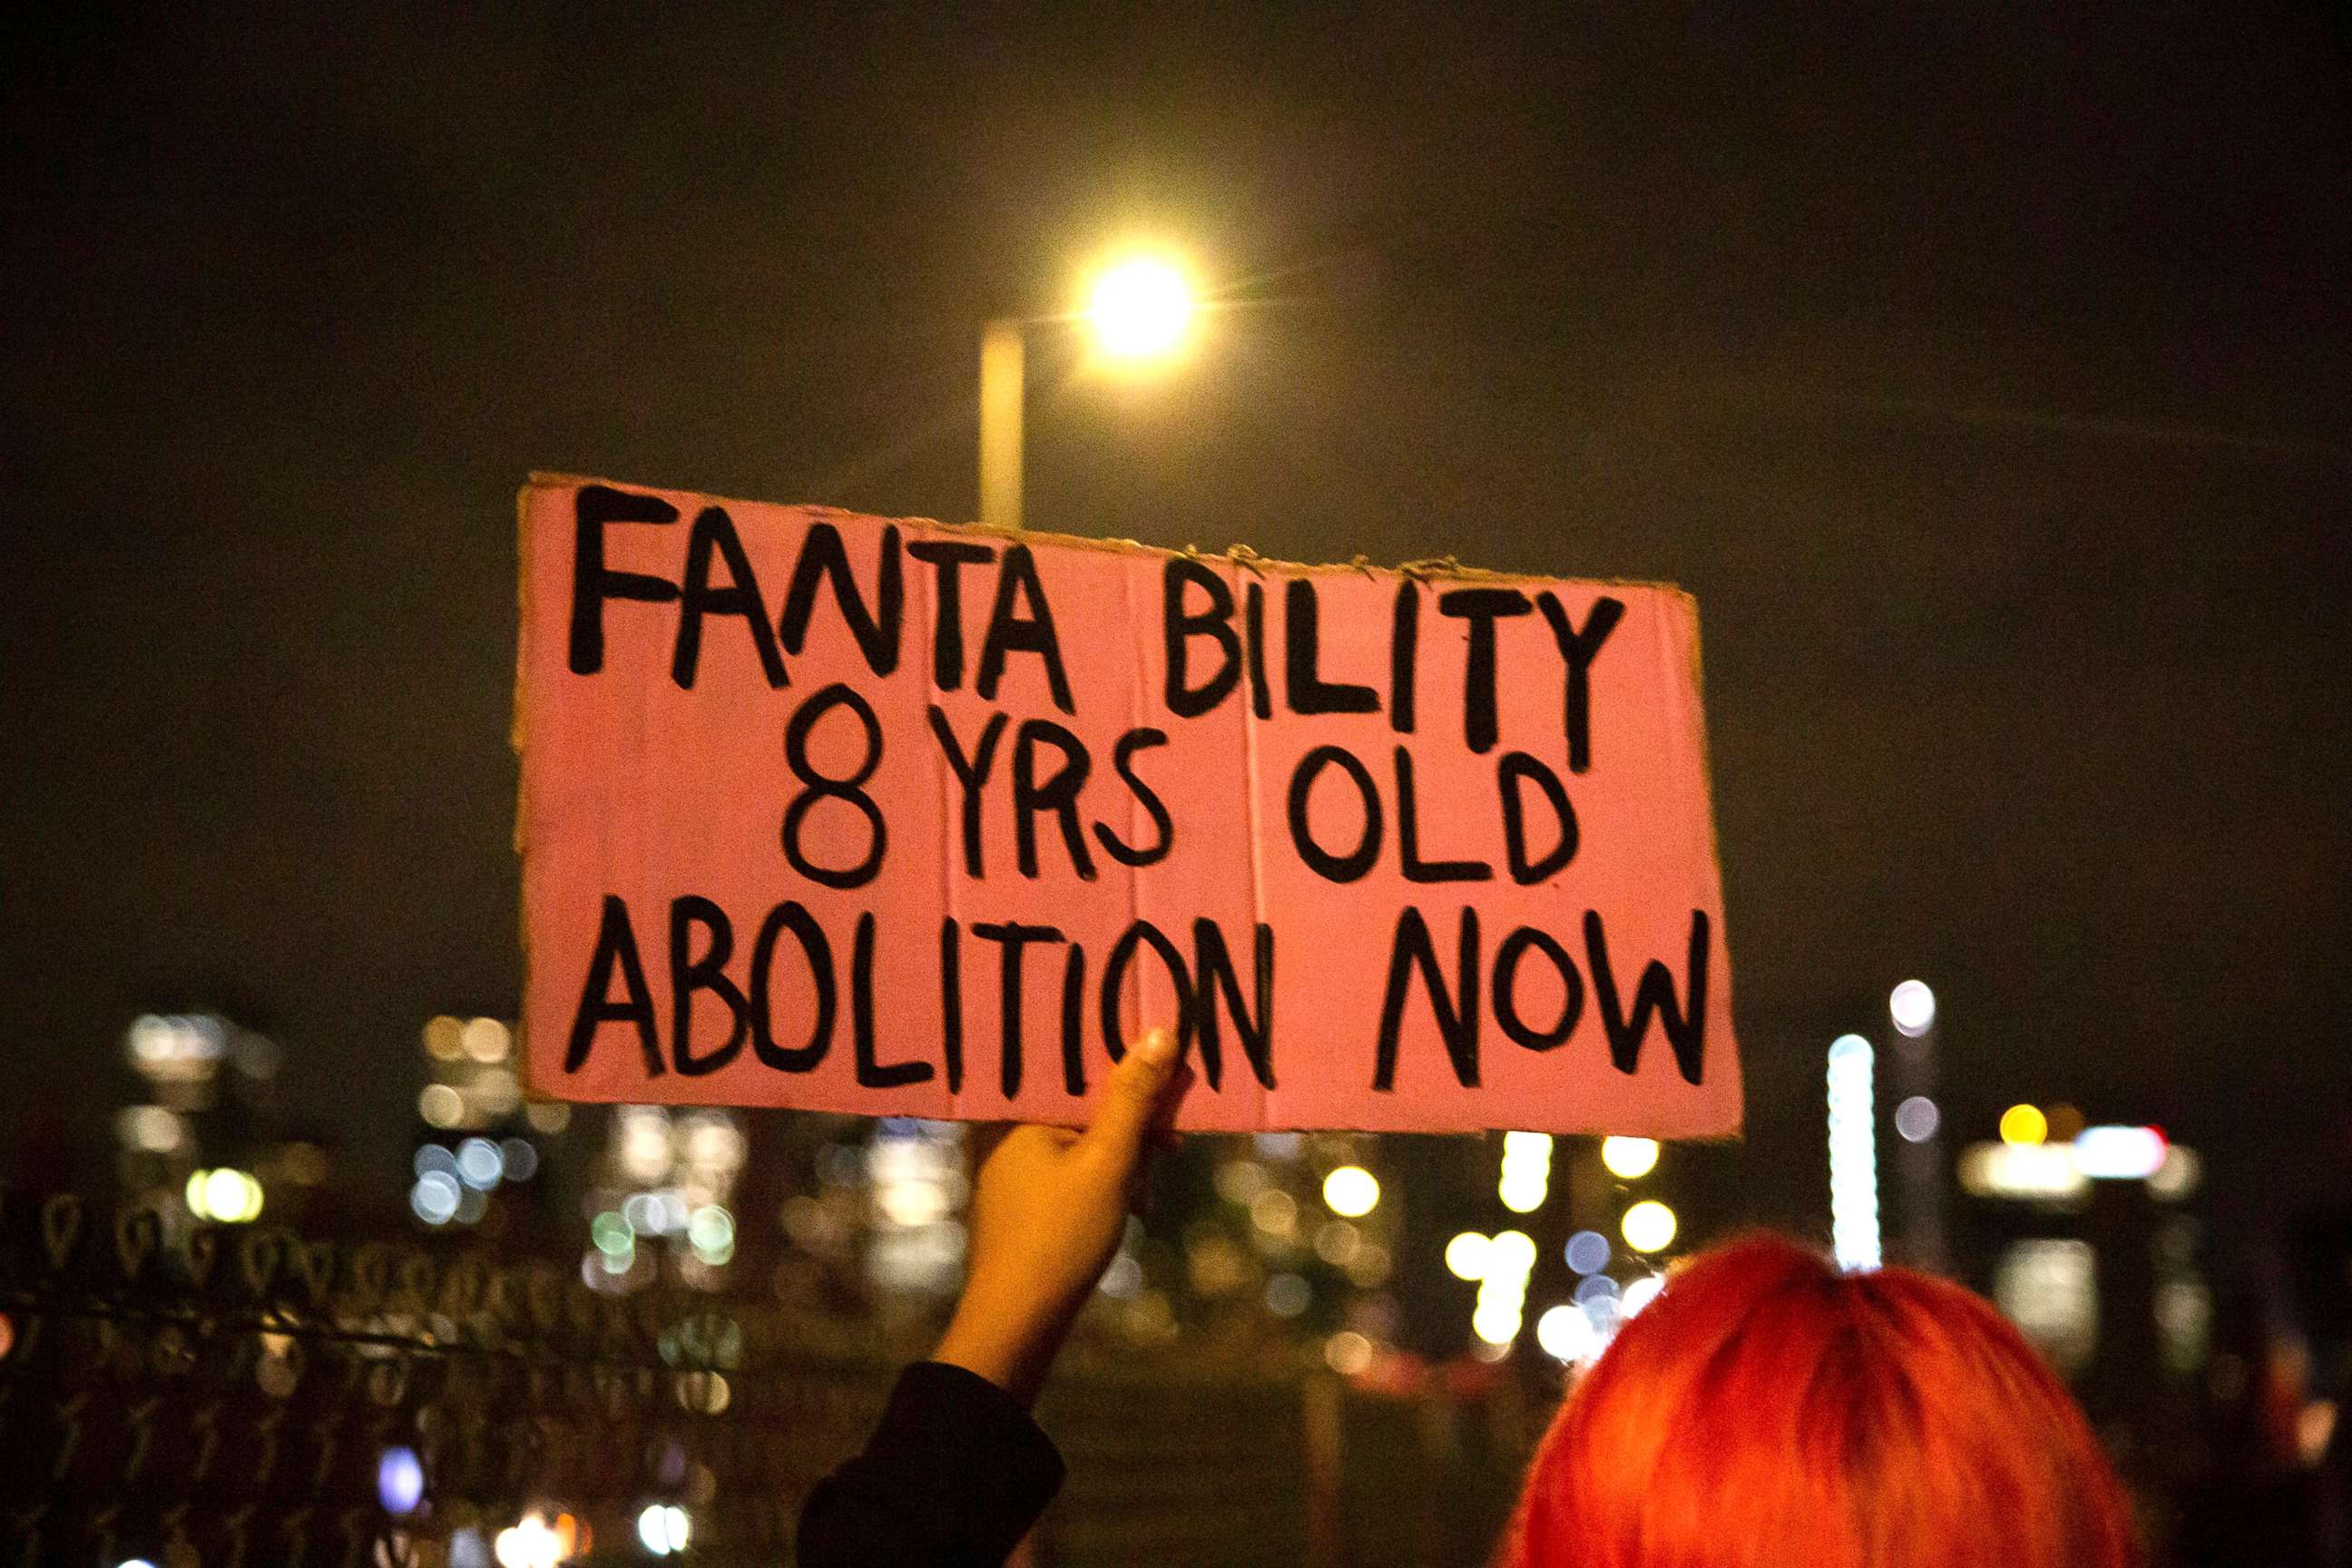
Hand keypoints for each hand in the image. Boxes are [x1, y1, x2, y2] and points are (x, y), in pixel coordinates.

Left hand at [933, 1029, 1189, 1406]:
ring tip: (1146, 1192)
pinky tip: (1129, 1209)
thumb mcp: (1108, 1162)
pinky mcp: (1022, 1203)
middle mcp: (1006, 1132)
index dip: (1129, 1072)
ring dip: (1123, 1160)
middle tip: (1170, 1147)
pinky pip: (1071, 1173)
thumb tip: (1159, 1032)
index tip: (1169, 1084)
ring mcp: (1012, 1170)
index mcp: (1017, 1112)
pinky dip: (1103, 1185)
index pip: (1079, 1068)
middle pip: (1084, 1104)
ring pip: (1083, 1142)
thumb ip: (1133, 1099)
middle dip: (1132, 1126)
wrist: (1017, 1324)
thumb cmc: (1060, 1236)